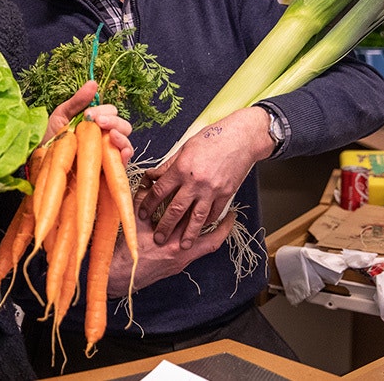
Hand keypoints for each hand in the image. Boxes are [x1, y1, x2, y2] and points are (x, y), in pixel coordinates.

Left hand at [44, 80, 133, 163]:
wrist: (41, 165)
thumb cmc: (50, 140)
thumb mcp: (61, 116)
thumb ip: (78, 101)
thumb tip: (93, 83)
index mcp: (96, 123)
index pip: (111, 112)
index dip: (103, 111)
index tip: (89, 114)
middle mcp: (104, 137)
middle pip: (123, 126)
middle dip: (114, 121)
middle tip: (99, 122)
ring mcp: (107, 154)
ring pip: (126, 142)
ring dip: (121, 136)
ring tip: (110, 135)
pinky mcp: (109, 171)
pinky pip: (124, 162)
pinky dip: (124, 153)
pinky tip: (118, 150)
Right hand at [107, 190, 235, 295]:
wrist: (124, 275)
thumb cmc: (128, 249)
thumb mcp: (134, 220)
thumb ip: (143, 198)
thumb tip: (149, 179)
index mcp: (171, 240)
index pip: (194, 221)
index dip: (208, 209)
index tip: (218, 199)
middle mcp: (180, 252)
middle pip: (208, 237)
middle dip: (221, 226)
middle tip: (231, 213)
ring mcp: (182, 261)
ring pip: (207, 247)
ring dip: (216, 234)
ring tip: (224, 222)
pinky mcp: (179, 265)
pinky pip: (199, 252)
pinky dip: (203, 240)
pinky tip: (204, 233)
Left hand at [137, 107, 271, 248]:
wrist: (241, 138)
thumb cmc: (211, 138)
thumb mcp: (185, 148)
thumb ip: (169, 166)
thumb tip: (154, 176)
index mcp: (181, 169)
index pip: (159, 191)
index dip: (148, 204)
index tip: (143, 213)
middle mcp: (195, 182)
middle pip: (175, 210)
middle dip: (164, 226)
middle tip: (157, 238)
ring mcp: (212, 190)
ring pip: (196, 218)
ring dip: (187, 234)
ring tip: (180, 246)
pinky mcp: (226, 194)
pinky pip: (214, 214)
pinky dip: (206, 223)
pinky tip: (200, 229)